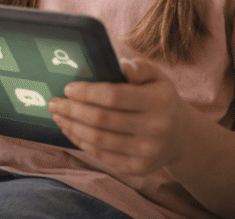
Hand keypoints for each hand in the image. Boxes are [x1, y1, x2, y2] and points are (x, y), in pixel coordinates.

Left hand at [48, 59, 188, 175]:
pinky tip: (69, 130)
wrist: (181, 136)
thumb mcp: (157, 77)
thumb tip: (121, 65)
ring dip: (72, 126)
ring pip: (98, 139)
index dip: (86, 93)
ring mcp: (147, 152)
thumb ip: (139, 68)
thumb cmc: (159, 98)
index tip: (68, 88)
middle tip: (53, 102)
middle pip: (101, 120)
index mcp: (159, 102)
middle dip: (71, 110)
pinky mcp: (138, 168)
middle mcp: (156, 129)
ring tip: (57, 115)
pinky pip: (102, 155)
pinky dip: (81, 142)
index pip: (114, 97)